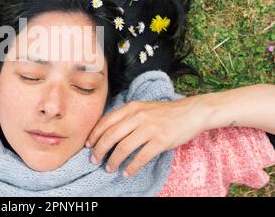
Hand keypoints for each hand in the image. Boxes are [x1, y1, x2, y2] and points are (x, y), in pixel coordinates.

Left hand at [85, 97, 210, 176]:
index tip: (88, 145)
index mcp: (131, 108)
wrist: (191, 112)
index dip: (94, 135)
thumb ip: (126, 116)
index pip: (105, 121)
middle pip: (111, 136)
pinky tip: (126, 172)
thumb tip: (107, 131)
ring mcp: (150, 129)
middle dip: (99, 150)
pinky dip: (131, 167)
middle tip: (94, 160)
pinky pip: (141, 157)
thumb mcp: (142, 107)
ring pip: (124, 148)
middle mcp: (138, 117)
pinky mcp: (161, 141)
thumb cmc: (164, 112)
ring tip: (109, 168)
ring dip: (113, 160)